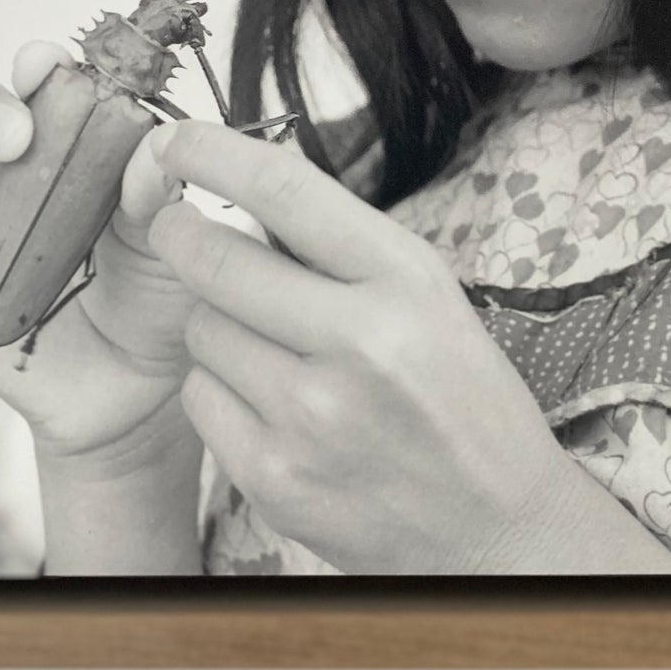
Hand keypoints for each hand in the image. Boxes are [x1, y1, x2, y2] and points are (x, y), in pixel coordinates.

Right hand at [0, 42, 200, 463]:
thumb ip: (158, 194)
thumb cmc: (156, 298)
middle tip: (15, 141)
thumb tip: (156, 144)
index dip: (34, 65)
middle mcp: (6, 160)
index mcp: (72, 136)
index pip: (39, 76)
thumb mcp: (173, 244)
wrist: (128, 392)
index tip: (45, 70)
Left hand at [144, 119, 579, 573]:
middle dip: (180, 235)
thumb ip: (340, 249)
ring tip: (268, 345)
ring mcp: (311, 418)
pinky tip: (268, 403)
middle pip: (215, 260)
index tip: (174, 140)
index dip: (212, 153)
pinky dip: (219, 390)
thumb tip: (237, 191)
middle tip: (177, 229)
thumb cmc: (460, 399)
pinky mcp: (275, 478)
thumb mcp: (427, 299)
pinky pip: (200, 400)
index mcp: (405, 282)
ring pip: (199, 332)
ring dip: (214, 324)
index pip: (284, 191)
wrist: (496, 529)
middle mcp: (359, 344)